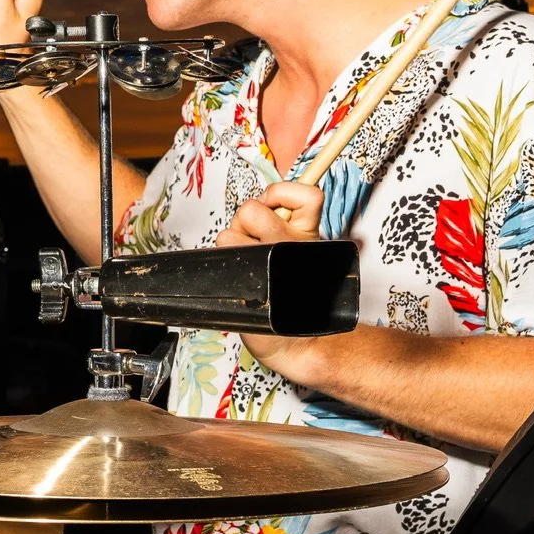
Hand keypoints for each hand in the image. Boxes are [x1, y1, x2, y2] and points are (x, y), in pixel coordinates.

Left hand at [216, 180, 332, 383]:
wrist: (293, 341)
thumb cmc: (288, 298)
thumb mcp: (291, 253)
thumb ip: (275, 225)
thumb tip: (258, 206)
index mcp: (305, 232)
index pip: (308, 195)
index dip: (282, 192)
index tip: (273, 204)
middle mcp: (293, 242)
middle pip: (252, 209)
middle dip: (242, 222)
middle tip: (250, 241)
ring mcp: (277, 260)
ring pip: (231, 232)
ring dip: (232, 245)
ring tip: (248, 266)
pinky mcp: (258, 278)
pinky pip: (226, 250)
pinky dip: (226, 262)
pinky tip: (244, 278)